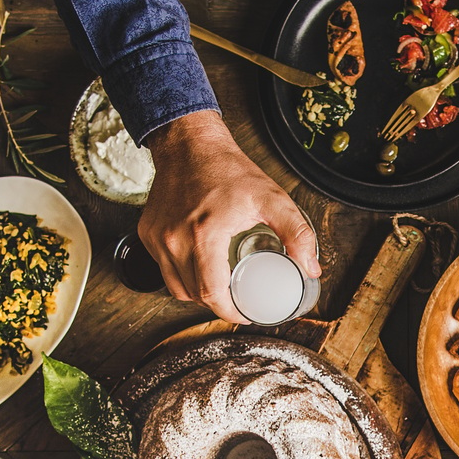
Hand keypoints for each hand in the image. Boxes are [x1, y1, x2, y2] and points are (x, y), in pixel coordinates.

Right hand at [141, 112, 319, 323]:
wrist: (189, 145)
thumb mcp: (271, 198)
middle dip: (218, 304)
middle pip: (194, 295)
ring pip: (176, 287)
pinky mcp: (148, 234)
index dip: (230, 312)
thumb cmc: (228, 170)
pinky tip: (199, 268)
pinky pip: (164, 269)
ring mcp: (157, 238)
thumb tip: (310, 267)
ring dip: (198, 293)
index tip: (245, 313)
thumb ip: (297, 233)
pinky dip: (181, 275)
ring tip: (220, 287)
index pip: (211, 294)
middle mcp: (174, 240)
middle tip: (238, 300)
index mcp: (203, 235)